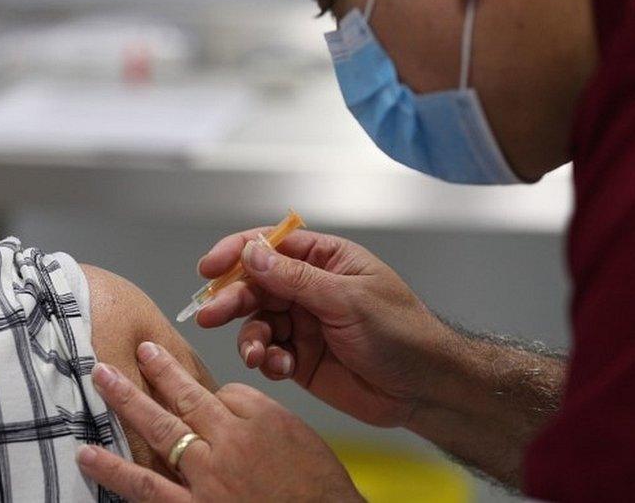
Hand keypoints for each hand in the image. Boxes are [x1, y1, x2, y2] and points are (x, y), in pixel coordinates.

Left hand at [78, 341, 362, 501]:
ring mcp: (207, 477)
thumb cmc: (319, 491)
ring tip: (100, 377)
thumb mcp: (303, 441)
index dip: (219, 396)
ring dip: (126, 400)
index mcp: (262, 420)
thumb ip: (262, 420)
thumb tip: (229, 410)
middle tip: (138, 348)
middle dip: (160, 370)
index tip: (210, 398)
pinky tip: (86, 455)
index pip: (228, 392)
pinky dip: (114, 470)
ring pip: (160, 429)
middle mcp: (229, 442)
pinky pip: (146, 486)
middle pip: (187, 396)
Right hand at [196, 229, 451, 427]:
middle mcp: (310, 288)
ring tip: (255, 354)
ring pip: (257, 322)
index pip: (272, 245)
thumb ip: (295, 279)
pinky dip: (267, 360)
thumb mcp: (347, 299)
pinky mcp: (300, 358)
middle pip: (256, 285)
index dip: (238, 252)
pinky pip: (269, 353)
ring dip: (250, 337)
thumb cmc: (401, 332)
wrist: (423, 388)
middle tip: (211, 314)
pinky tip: (280, 367)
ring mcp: (304, 323)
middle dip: (233, 299)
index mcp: (325, 260)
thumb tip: (251, 253)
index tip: (211, 267)